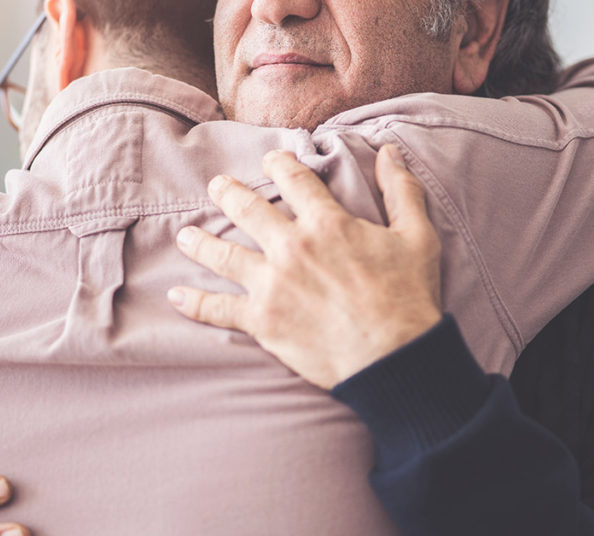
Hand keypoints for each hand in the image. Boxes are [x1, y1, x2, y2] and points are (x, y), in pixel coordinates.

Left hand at [169, 145, 442, 389]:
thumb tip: (391, 151)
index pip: (293, 179)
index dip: (280, 163)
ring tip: (186, 235)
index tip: (271, 160)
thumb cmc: (408, 297)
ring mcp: (271, 284)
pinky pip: (218, 309)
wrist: (393, 358)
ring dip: (200, 241)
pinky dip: (195, 302)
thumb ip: (402, 190)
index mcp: (326, 223)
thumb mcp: (417, 236)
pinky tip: (176, 295)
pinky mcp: (262, 320)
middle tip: (217, 186)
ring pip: (222, 254)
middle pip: (246, 209)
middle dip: (228, 193)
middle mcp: (291, 247)